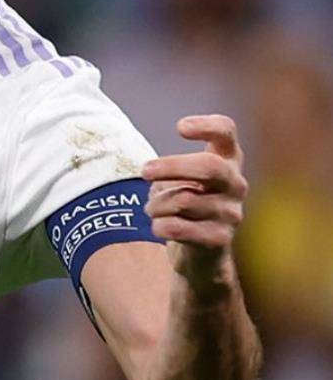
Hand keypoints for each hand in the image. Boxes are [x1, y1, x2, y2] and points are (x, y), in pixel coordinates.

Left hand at [140, 115, 247, 288]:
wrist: (201, 253)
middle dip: (171, 166)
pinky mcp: (220, 238)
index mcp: (227, 161)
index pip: (227, 133)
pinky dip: (159, 226)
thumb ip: (173, 169)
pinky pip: (178, 227)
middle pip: (209, 167)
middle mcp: (236, 184)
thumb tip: (154, 172)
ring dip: (156, 205)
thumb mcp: (181, 179)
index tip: (181, 128)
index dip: (207, 126)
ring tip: (152, 209)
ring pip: (183, 200)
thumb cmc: (186, 204)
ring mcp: (232, 213)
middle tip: (144, 171)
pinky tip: (160, 226)